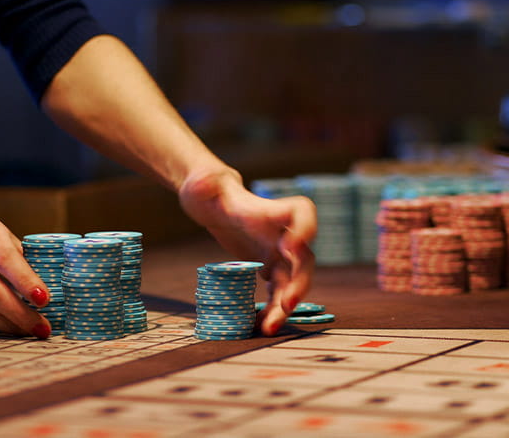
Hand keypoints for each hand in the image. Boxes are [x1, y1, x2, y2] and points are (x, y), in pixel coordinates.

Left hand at [179, 169, 316, 335]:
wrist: (212, 204)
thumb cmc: (208, 191)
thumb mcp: (202, 185)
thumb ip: (205, 182)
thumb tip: (205, 182)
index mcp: (271, 210)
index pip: (303, 211)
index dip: (306, 228)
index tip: (293, 247)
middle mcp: (283, 232)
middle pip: (305, 257)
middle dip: (300, 282)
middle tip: (287, 304)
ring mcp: (279, 253)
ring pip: (293, 282)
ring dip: (285, 306)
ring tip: (269, 328)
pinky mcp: (270, 268)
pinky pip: (278, 293)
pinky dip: (272, 310)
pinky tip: (260, 326)